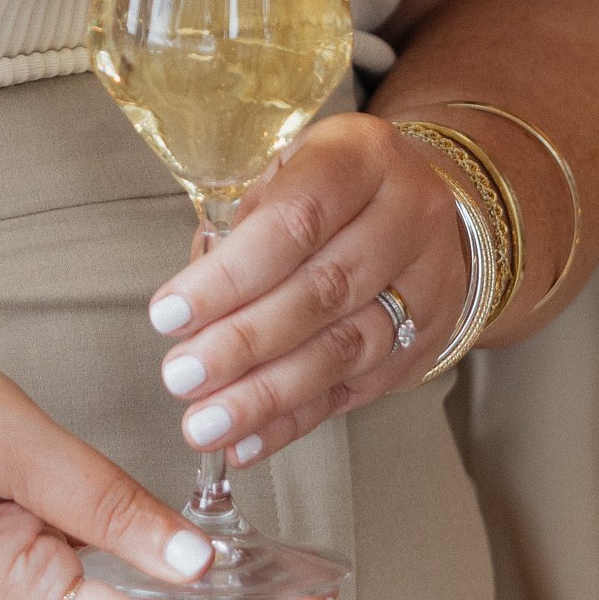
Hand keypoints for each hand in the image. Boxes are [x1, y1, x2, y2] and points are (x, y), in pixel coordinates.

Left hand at [146, 113, 464, 471]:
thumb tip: (190, 302)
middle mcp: (408, 218)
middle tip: (181, 377)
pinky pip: (355, 391)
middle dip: (242, 342)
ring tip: (204, 423)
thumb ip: (239, 222)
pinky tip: (248, 442)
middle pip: (322, 291)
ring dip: (266, 395)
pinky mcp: (426, 343)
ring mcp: (428, 285)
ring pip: (344, 350)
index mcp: (364, 157)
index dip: (230, 275)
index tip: (169, 314)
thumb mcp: (287, 167)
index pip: (296, 220)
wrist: (429, 205)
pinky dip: (295, 421)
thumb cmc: (332, 187)